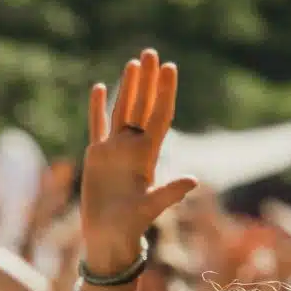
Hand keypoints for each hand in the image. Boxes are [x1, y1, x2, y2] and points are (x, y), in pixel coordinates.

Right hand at [81, 49, 198, 274]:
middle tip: (151, 53)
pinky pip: (98, 126)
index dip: (165, 92)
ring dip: (128, 87)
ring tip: (133, 62)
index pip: (159, 116)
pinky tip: (101, 87)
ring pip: (122, 110)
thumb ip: (169, 193)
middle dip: (148, 80)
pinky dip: (98, 107)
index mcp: (148, 155)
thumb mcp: (150, 209)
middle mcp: (133, 148)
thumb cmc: (130, 226)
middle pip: (142, 106)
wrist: (108, 237)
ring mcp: (115, 150)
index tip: (169, 68)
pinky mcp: (96, 156)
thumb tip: (193, 180)